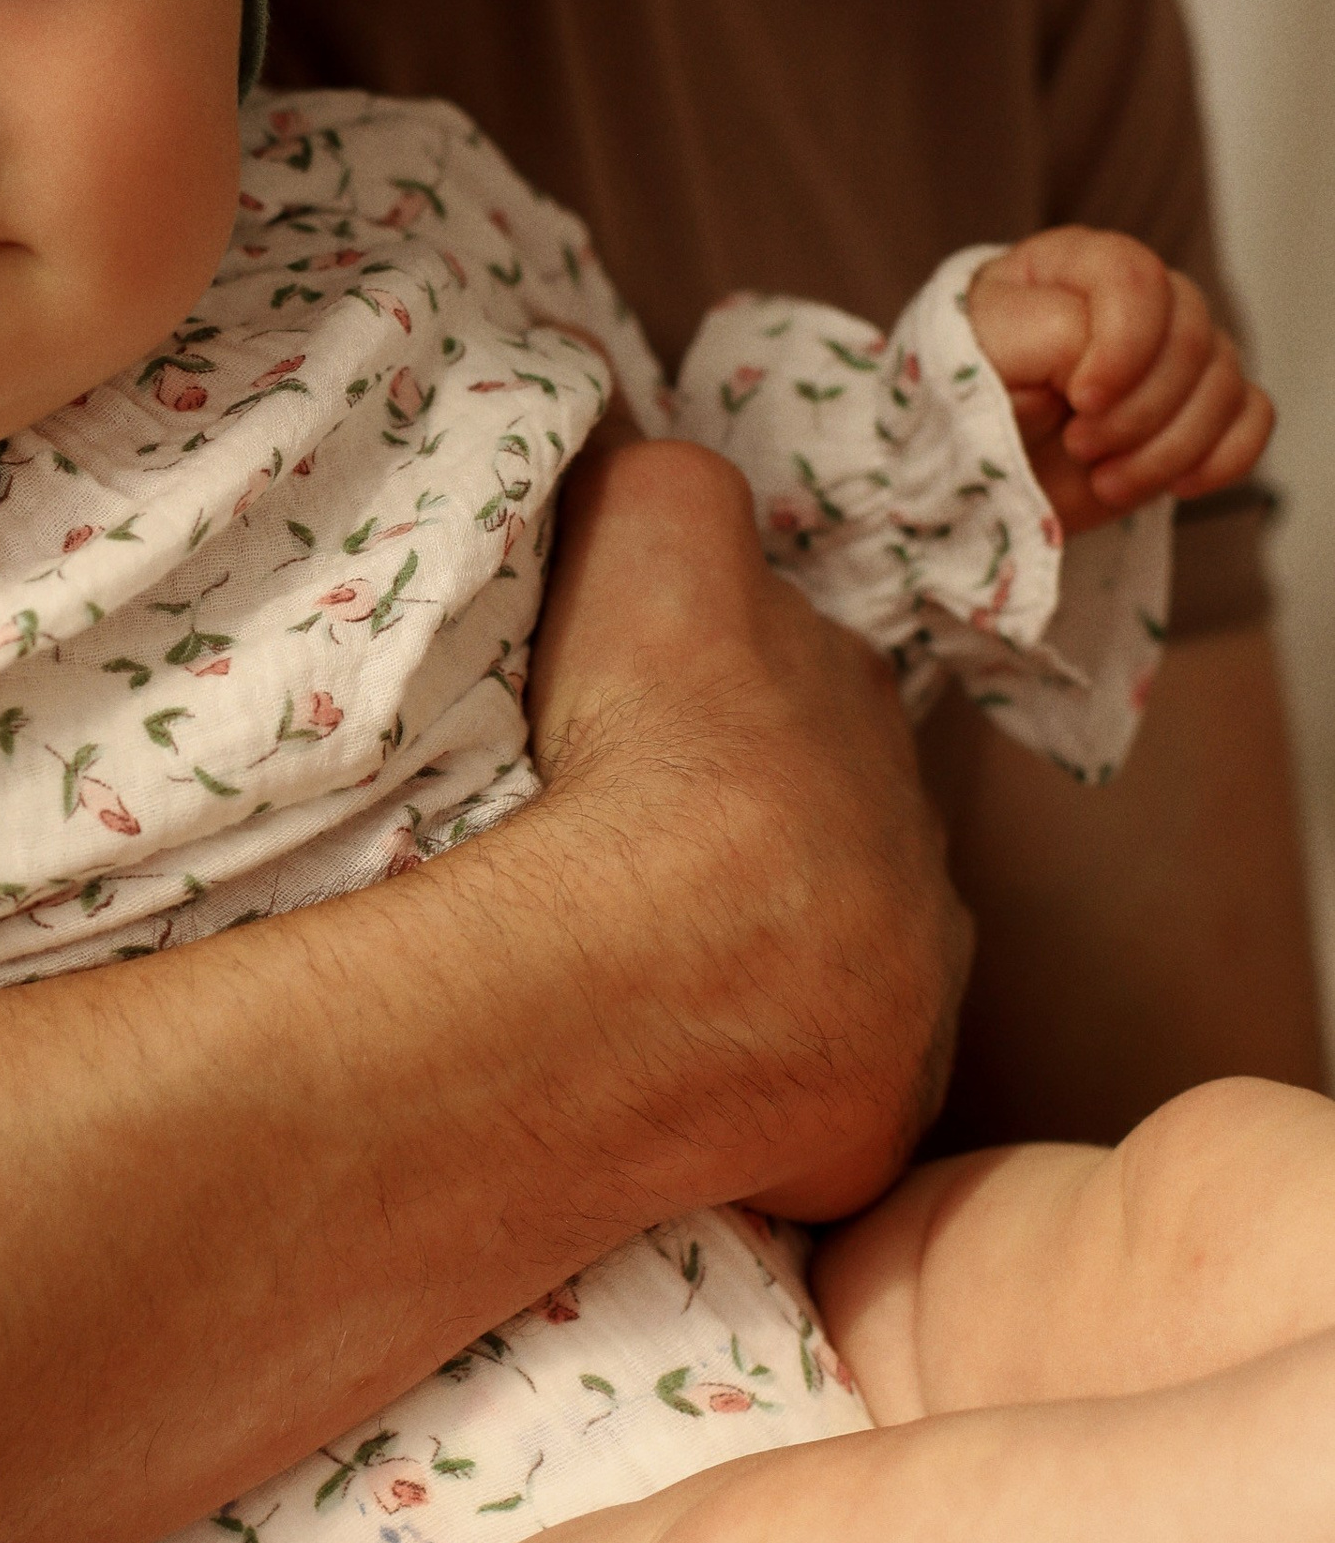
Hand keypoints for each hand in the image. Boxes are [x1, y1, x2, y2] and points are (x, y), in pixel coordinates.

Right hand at [527, 436, 966, 1217]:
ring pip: (842, 970)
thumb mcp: (653, 530)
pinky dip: (760, 1098)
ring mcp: (907, 993)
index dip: (729, 710)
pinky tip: (675, 1095)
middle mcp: (914, 846)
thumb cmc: (650, 744)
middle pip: (834, 834)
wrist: (663, 959)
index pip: (806, 692)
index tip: (650, 742)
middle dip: (762, 849)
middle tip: (633, 877)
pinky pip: (819, 1103)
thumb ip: (659, 477)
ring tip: (646, 996)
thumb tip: (629, 421)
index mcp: (858, 708)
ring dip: (768, 975)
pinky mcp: (876, 1121)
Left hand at [967, 230, 1271, 531]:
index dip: (1123, 345)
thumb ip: (1035, 344)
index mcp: (1074, 265)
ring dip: (1170, 447)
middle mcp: (1135, 300)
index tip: (1080, 401)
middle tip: (1081, 448)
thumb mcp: (970, 361)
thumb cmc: (956, 399)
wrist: (963, 464)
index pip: (1136, 279)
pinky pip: (1251, 415)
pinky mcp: (1196, 407)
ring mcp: (1173, 352)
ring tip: (1105, 482)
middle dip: (1141, 409)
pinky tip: (1176, 487)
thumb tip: (1089, 378)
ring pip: (1223, 381)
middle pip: (1191, 334)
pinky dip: (1223, 456)